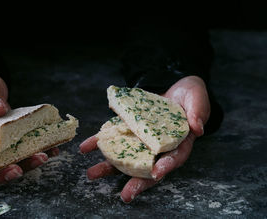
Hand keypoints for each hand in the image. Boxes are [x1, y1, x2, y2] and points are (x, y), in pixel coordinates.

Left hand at [79, 76, 209, 201]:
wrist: (175, 88)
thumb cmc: (191, 96)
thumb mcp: (197, 100)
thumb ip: (198, 113)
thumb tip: (197, 128)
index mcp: (179, 144)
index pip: (174, 159)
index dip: (166, 167)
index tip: (156, 173)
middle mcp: (158, 147)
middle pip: (147, 168)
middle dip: (136, 182)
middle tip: (125, 196)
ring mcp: (141, 141)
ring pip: (125, 158)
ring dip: (108, 167)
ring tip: (91, 174)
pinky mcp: (129, 130)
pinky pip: (113, 137)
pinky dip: (99, 142)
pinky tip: (85, 147)